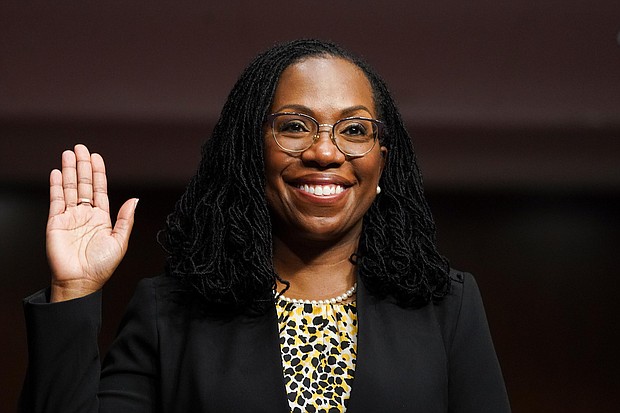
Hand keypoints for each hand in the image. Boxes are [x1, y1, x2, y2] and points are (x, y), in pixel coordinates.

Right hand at [46, 144, 137, 301]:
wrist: (81, 281)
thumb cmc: (101, 266)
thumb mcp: (120, 241)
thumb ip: (126, 219)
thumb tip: (135, 199)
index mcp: (102, 217)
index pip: (100, 189)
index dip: (98, 173)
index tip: (96, 157)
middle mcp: (85, 214)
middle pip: (84, 184)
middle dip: (83, 165)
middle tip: (81, 148)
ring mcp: (70, 217)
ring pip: (70, 188)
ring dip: (69, 171)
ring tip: (69, 154)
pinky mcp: (56, 222)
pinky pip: (56, 200)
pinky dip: (56, 186)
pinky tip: (57, 173)